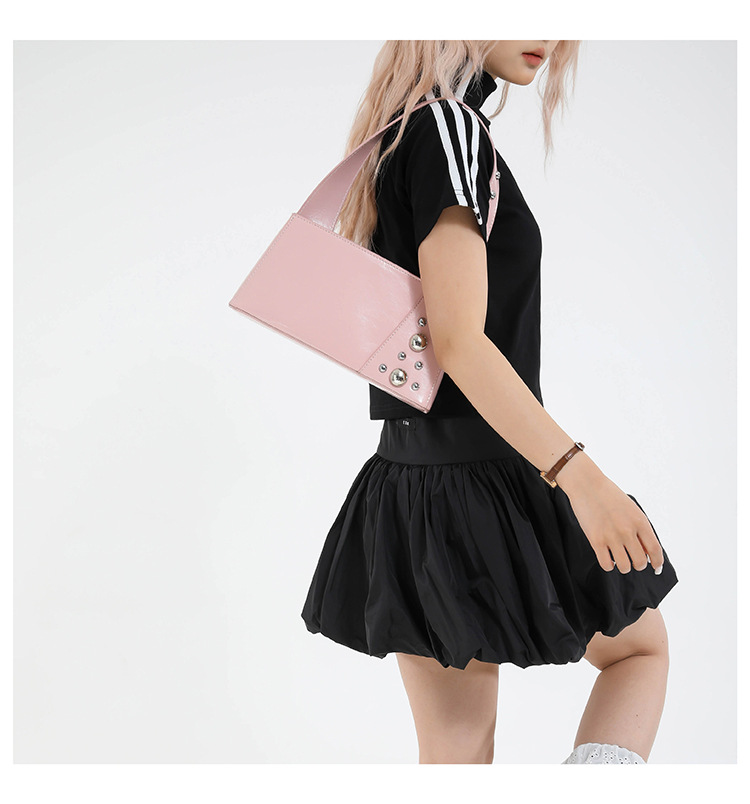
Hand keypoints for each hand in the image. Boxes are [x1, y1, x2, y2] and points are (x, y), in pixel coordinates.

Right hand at [557, 459, 664, 574]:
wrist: (587, 485)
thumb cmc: (610, 495)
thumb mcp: (632, 509)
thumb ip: (640, 529)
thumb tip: (645, 551)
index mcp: (640, 521)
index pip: (655, 550)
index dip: (657, 562)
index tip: (656, 567)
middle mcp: (627, 530)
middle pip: (640, 561)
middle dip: (638, 564)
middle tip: (633, 560)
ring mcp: (611, 536)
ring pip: (624, 566)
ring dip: (624, 566)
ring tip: (619, 559)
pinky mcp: (595, 540)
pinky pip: (606, 564)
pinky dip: (609, 565)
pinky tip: (607, 557)